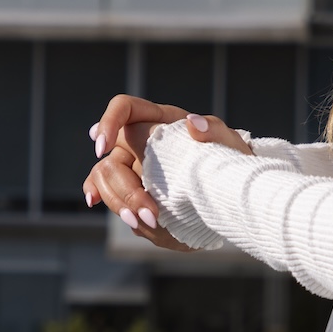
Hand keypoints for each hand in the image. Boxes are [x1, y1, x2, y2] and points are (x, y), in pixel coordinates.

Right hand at [83, 101, 255, 251]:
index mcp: (160, 122)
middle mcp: (140, 143)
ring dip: (120, 203)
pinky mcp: (132, 192)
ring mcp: (133, 168)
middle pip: (111, 158)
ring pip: (104, 179)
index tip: (102, 147)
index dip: (108, 122)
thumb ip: (214, 131)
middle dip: (125, 189)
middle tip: (151, 214)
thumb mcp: (230, 145)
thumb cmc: (229, 163)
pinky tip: (106, 208)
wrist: (230, 199)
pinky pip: (107, 195)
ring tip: (147, 223)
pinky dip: (109, 203)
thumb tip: (193, 122)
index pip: (123, 108)